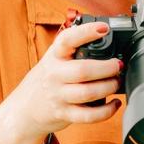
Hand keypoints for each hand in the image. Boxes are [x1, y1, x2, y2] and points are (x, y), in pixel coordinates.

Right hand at [7, 21, 122, 138]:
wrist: (25, 109)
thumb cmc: (48, 79)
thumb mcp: (54, 58)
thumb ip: (73, 48)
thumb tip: (105, 34)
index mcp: (54, 56)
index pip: (67, 40)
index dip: (86, 32)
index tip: (104, 28)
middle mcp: (54, 75)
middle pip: (83, 70)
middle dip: (107, 68)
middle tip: (118, 65)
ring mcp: (58, 96)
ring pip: (88, 93)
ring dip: (109, 87)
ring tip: (116, 82)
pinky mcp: (64, 114)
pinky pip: (89, 116)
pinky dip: (107, 111)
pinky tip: (115, 103)